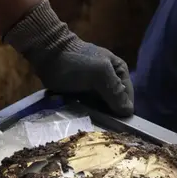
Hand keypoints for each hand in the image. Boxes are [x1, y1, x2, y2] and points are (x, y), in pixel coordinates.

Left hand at [5, 0, 132, 116]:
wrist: (48, 54)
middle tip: (100, 123)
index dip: (122, 111)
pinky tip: (81, 116)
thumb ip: (115, 92)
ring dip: (96, 115)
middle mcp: (110, 80)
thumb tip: (128, 111)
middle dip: (108, 114)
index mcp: (120, 72)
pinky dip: (86, 112)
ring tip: (89, 119)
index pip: (128, 98)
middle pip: (115, 104)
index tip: (114, 123)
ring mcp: (95, 87)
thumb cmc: (77, 62)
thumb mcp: (100, 74)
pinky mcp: (81, 93)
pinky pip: (89, 107)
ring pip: (102, 108)